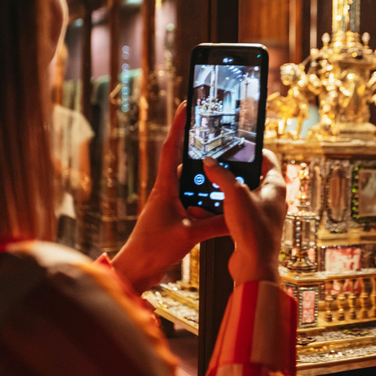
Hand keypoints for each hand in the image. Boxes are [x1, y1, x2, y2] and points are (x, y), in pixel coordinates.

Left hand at [112, 102, 227, 293]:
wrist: (137, 270)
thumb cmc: (153, 248)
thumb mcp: (190, 234)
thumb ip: (216, 224)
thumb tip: (238, 215)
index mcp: (164, 187)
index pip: (170, 148)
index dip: (179, 125)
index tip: (187, 105)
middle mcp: (166, 192)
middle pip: (185, 164)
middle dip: (201, 153)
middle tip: (219, 141)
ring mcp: (170, 205)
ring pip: (193, 186)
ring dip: (207, 183)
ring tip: (227, 177)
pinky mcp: (176, 219)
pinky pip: (195, 204)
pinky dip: (208, 203)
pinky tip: (222, 207)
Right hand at [203, 150, 285, 286]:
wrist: (254, 266)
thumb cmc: (254, 230)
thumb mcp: (235, 194)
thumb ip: (221, 175)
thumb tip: (210, 163)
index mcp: (275, 185)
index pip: (267, 158)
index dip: (252, 150)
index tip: (236, 146)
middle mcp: (271, 198)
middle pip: (252, 175)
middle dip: (232, 171)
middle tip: (217, 165)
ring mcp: (262, 213)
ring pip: (241, 194)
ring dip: (224, 190)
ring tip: (207, 185)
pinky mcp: (251, 226)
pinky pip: (235, 211)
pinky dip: (221, 208)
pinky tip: (205, 208)